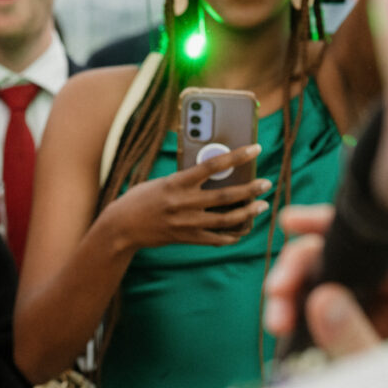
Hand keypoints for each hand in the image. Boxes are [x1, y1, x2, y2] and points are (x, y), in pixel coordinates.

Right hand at [101, 143, 271, 249]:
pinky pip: (216, 238)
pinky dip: (232, 234)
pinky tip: (243, 229)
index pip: (213, 165)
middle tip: (266, 184)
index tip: (255, 149)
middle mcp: (183, 203)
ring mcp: (186, 223)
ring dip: (247, 213)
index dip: (237, 156)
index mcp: (177, 182)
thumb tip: (215, 173)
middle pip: (225, 196)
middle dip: (250, 190)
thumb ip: (187, 179)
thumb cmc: (141, 199)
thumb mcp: (163, 182)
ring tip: (261, 206)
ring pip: (226, 219)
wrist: (122, 227)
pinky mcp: (186, 238)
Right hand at [263, 204, 387, 357]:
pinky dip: (297, 316)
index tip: (294, 225)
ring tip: (274, 320)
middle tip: (275, 295)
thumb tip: (321, 298)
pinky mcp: (354, 338)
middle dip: (303, 270)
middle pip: (346, 260)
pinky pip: (321, 313)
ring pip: (327, 286)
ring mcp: (376, 319)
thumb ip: (354, 340)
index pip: (380, 246)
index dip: (334, 229)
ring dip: (293, 295)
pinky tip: (281, 328)